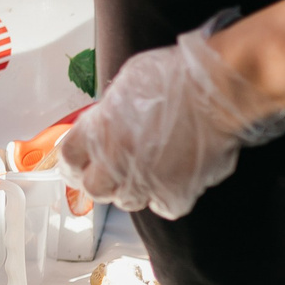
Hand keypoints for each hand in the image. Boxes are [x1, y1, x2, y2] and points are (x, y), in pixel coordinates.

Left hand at [56, 14, 284, 220]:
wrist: (216, 91)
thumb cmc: (175, 77)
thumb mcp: (127, 85)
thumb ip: (109, 112)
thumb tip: (105, 123)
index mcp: (99, 130)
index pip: (68, 157)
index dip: (74, 159)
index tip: (79, 160)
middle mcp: (116, 160)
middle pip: (92, 187)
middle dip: (99, 180)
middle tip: (111, 170)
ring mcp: (145, 181)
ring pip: (125, 200)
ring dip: (131, 188)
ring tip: (144, 172)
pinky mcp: (175, 194)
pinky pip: (161, 207)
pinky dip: (164, 197)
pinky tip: (171, 180)